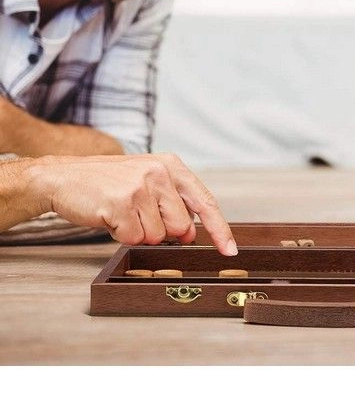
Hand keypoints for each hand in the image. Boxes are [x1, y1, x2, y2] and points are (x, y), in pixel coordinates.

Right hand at [29, 152, 236, 254]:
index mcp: (171, 165)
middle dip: (162, 232)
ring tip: (121, 213)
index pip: (205, 201)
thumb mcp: (146, 180)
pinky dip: (120, 235)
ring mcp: (140, 187)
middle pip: (181, 227)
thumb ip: (173, 203)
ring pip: (157, 237)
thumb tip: (189, 234)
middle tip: (138, 216)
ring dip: (138, 233)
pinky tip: (110, 217)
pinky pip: (133, 239)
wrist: (64, 177)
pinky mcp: (121, 203)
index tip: (229, 251)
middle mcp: (159, 173)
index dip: (219, 229)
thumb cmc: (107, 182)